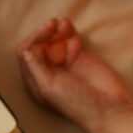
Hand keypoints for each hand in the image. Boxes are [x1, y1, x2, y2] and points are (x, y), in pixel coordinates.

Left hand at [17, 18, 132, 132]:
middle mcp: (48, 71)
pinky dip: (70, 34)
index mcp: (36, 81)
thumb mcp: (49, 88)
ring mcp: (64, 63)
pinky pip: (70, 39)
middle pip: (39, 44)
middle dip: (44, 32)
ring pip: (54, 39)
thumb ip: (35, 68)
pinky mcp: (79, 58)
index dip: (32, 40)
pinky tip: (76, 41)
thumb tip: (26, 50)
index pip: (26, 54)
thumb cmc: (77, 104)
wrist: (107, 107)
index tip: (43, 33)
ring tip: (64, 25)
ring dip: (57, 30)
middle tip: (53, 24)